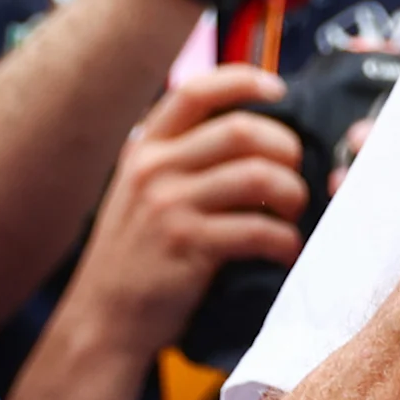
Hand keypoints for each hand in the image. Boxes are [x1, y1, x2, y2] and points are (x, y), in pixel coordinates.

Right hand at [67, 63, 308, 349]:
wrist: (104, 318)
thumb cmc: (139, 255)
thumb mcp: (143, 193)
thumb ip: (183, 160)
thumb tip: (254, 136)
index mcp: (145, 150)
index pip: (194, 92)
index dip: (242, 81)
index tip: (279, 90)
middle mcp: (153, 171)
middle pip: (243, 131)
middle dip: (286, 150)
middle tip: (295, 177)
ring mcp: (168, 207)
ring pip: (260, 177)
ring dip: (293, 195)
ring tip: (292, 215)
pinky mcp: (187, 246)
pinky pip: (259, 230)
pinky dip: (285, 241)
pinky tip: (286, 251)